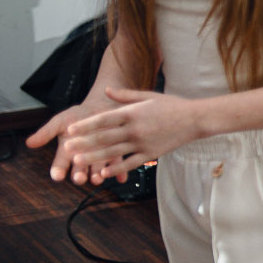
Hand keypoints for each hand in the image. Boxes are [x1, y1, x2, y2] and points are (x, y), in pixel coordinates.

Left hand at [43, 88, 207, 184]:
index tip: (70, 130)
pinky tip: (104, 173)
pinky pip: (131, 163)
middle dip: (83, 143)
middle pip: (104, 137)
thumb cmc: (172, 105)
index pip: (103, 119)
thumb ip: (125, 95)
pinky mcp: (151, 153)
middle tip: (66, 148)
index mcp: (132, 113)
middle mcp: (135, 129)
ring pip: (113, 152)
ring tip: (78, 162)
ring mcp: (143, 143)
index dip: (85, 125)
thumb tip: (106, 90)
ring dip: (94, 157)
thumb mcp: (149, 96)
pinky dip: (117, 169)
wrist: (196, 119)